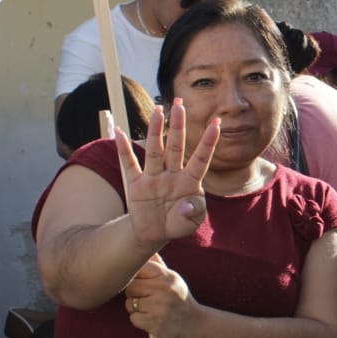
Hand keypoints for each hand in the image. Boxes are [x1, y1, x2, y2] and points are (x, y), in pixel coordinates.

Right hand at [118, 100, 218, 245]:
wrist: (156, 233)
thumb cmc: (179, 223)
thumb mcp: (192, 222)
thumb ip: (194, 212)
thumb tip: (186, 205)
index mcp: (190, 181)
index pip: (201, 159)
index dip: (208, 143)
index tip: (217, 124)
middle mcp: (172, 175)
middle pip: (175, 147)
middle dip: (178, 126)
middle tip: (179, 104)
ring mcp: (153, 178)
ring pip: (155, 151)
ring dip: (155, 131)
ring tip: (157, 110)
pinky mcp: (136, 185)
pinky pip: (128, 164)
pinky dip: (123, 149)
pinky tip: (119, 132)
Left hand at [124, 256, 195, 337]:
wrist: (194, 324)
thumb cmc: (179, 299)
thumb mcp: (173, 279)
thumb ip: (157, 265)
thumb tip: (143, 244)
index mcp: (167, 276)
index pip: (140, 268)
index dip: (136, 275)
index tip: (141, 281)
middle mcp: (163, 289)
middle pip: (131, 286)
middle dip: (134, 293)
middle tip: (146, 297)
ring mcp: (159, 307)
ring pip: (130, 303)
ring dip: (136, 308)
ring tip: (151, 308)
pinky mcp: (154, 323)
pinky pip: (133, 318)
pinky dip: (139, 320)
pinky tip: (151, 319)